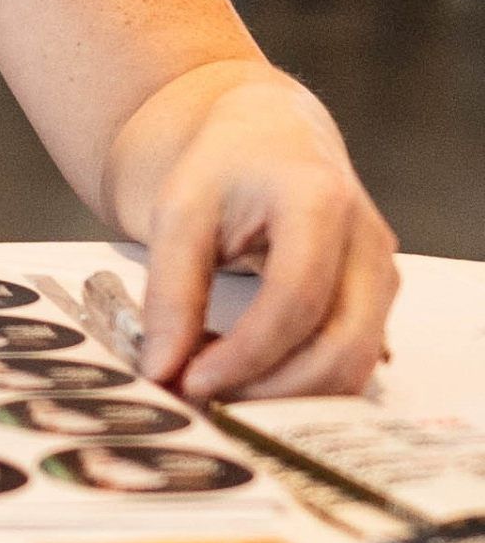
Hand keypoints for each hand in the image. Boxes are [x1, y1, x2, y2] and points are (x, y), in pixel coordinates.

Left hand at [112, 62, 397, 397]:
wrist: (271, 138)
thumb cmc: (223, 169)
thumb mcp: (178, 212)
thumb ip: (170, 291)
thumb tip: (160, 369)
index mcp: (320, 203)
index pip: (294, 299)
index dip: (246, 353)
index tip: (191, 382)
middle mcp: (368, 243)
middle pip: (340, 344)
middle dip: (272, 389)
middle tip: (205, 403)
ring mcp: (382, 275)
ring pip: (354, 364)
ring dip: (289, 396)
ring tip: (220, 394)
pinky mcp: (378, 301)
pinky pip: (352, 360)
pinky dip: (304, 384)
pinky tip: (248, 381)